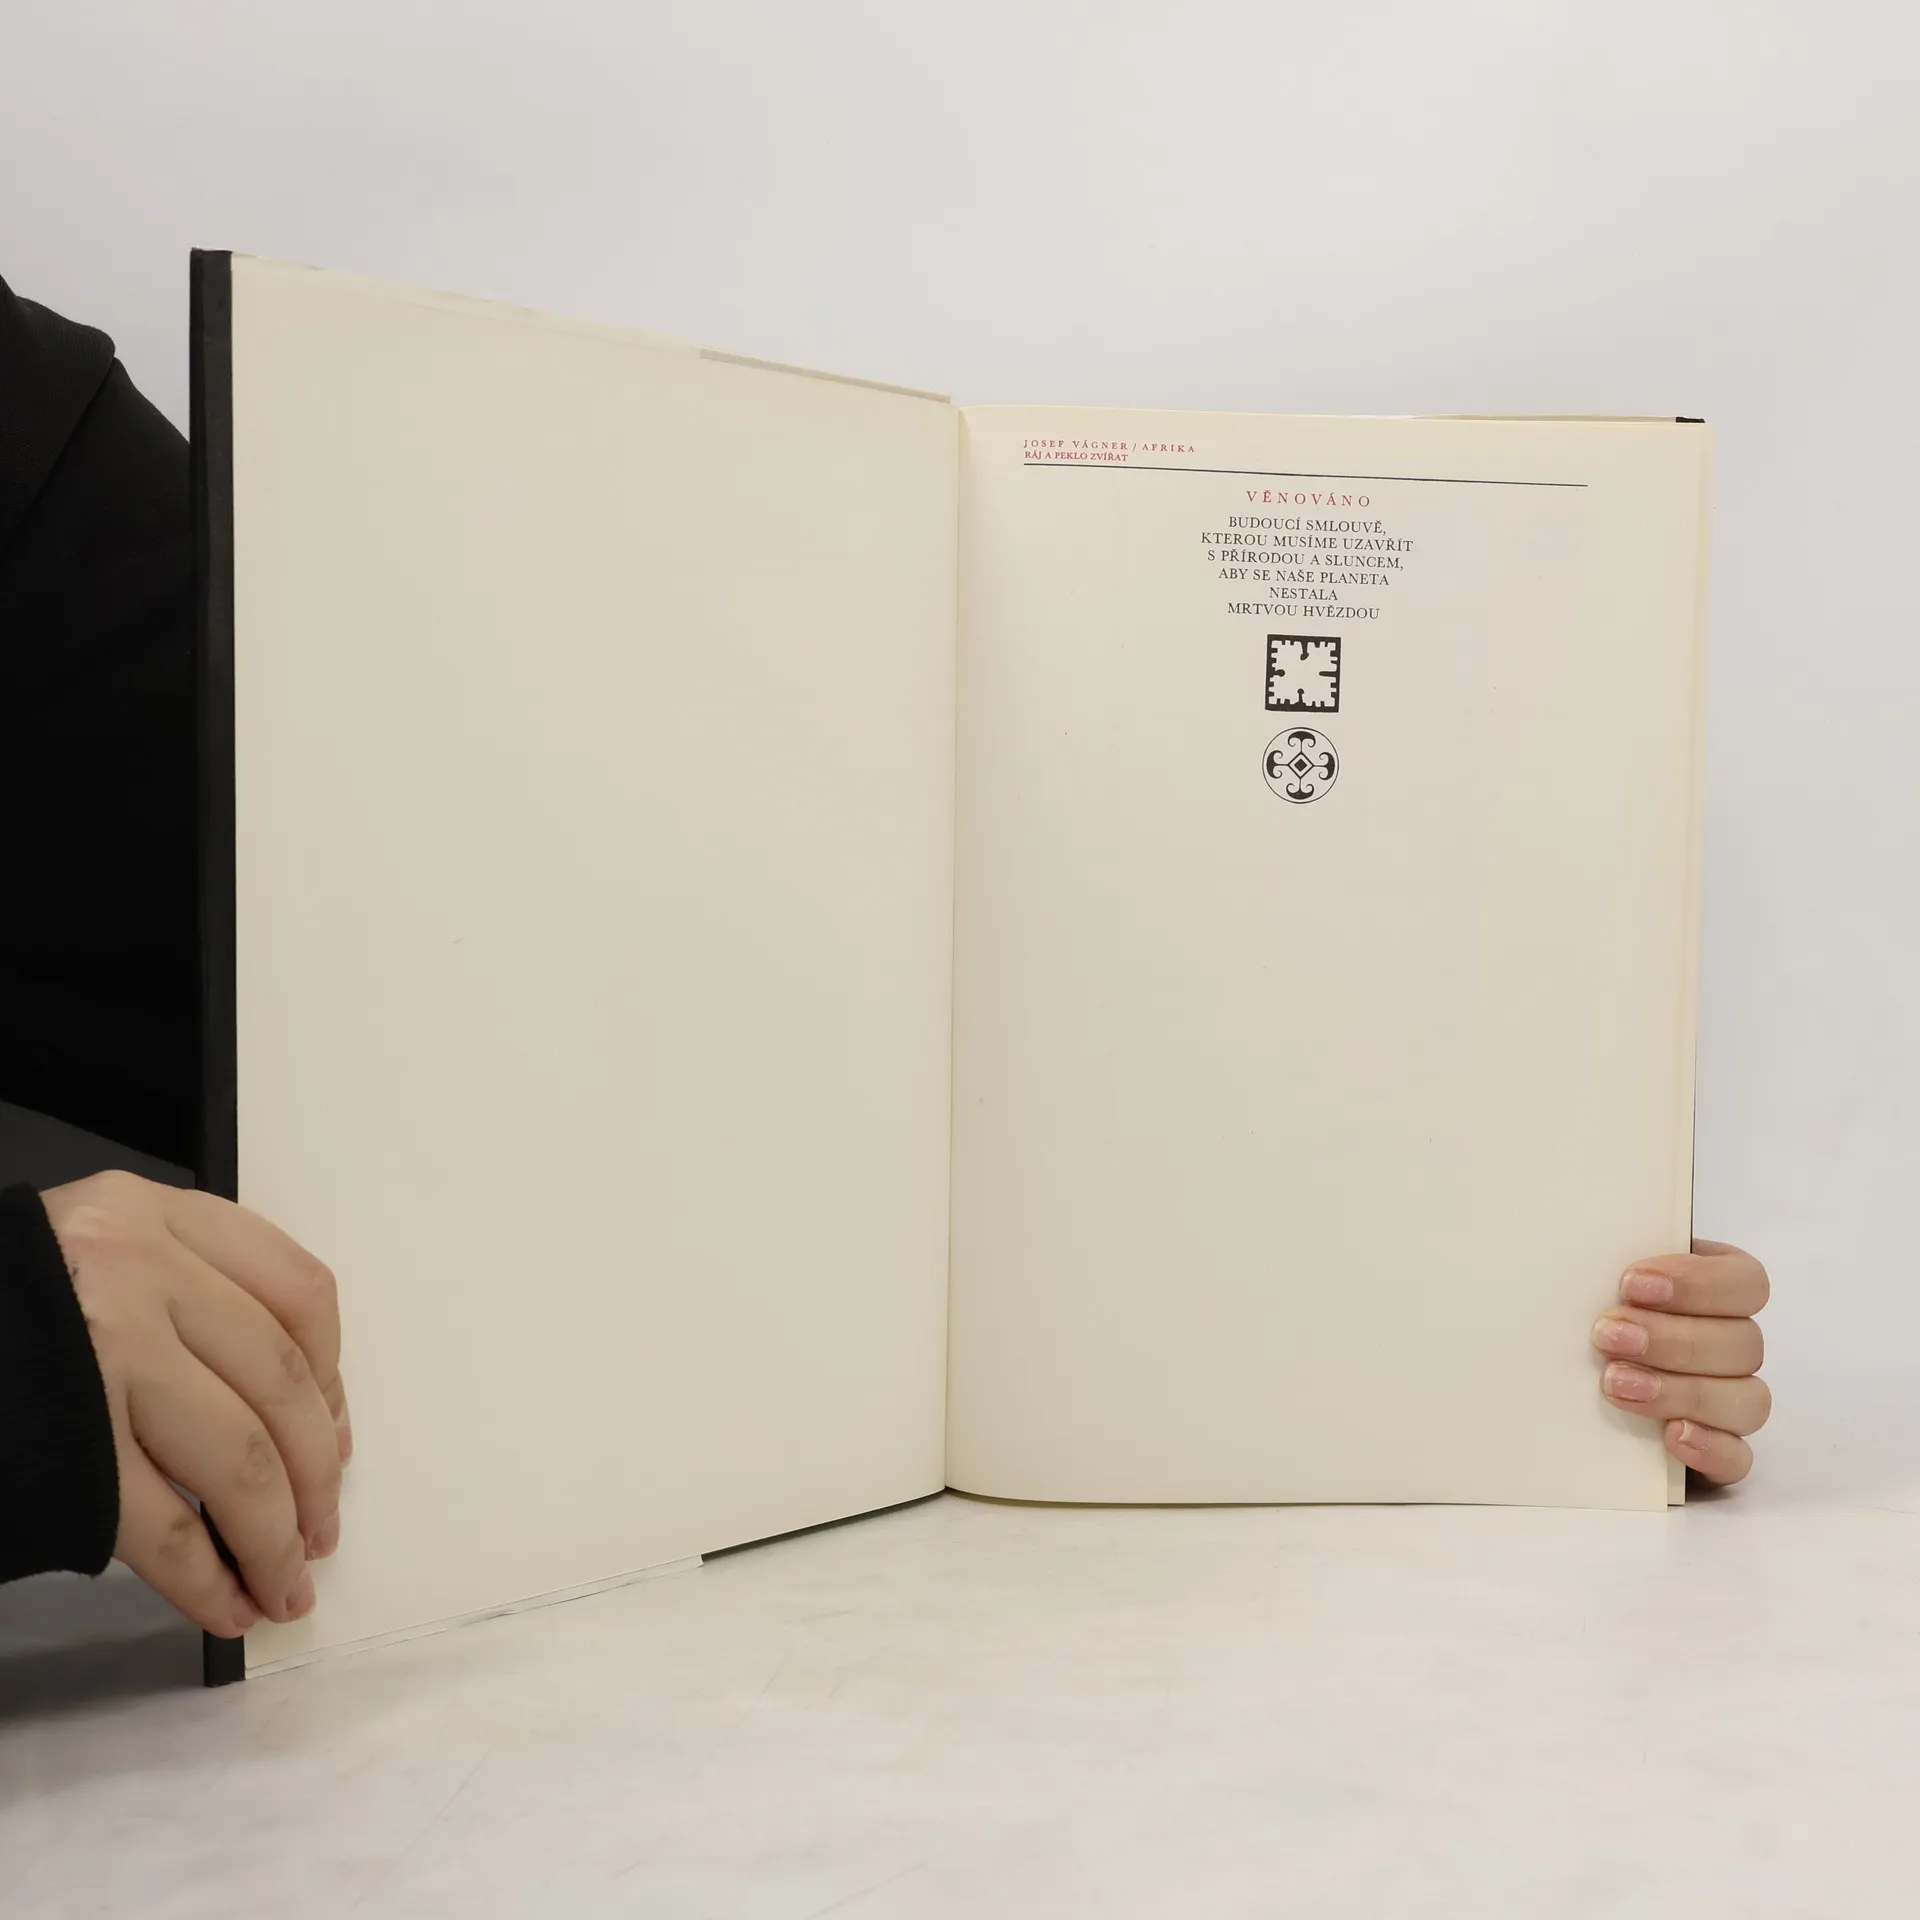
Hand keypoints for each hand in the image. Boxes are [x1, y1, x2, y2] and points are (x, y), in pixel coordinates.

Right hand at [42, 1171, 348, 1636]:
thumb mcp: (87, 1259)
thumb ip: (180, 1297)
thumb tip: (298, 1412)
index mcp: (149, 1217)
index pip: (298, 1291)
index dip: (333, 1379)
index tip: (337, 1438)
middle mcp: (134, 1272)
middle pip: (280, 1384)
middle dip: (314, 1476)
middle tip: (319, 1534)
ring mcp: (98, 1354)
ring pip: (239, 1459)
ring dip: (273, 1539)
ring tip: (284, 1585)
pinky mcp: (61, 1447)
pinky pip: (164, 1524)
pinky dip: (208, 1577)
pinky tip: (228, 1607)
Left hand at [1592, 1238, 1769, 1484]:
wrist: (1545, 1381)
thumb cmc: (1581, 1310)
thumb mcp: (1590, 1277)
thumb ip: (1602, 1261)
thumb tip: (1571, 1238)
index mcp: (1712, 1289)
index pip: (1746, 1282)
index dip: (1698, 1282)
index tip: (1631, 1283)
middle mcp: (1730, 1344)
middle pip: (1742, 1342)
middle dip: (1672, 1338)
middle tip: (1607, 1335)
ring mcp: (1730, 1400)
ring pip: (1746, 1399)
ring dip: (1681, 1390)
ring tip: (1616, 1384)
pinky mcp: (1717, 1451)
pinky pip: (1738, 1457)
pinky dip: (1711, 1448)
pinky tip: (1673, 1436)